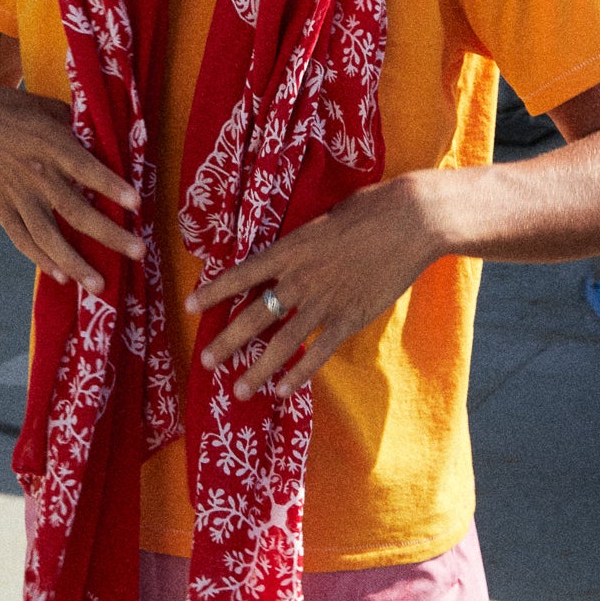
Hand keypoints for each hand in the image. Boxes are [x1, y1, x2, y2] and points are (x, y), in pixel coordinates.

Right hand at [0, 78, 141, 290]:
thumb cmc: (5, 108)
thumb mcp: (41, 107)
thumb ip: (72, 124)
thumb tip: (105, 136)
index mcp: (49, 142)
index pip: (85, 168)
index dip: (110, 186)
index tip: (136, 204)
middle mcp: (35, 173)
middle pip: (75, 210)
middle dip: (109, 234)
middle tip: (138, 252)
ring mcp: (15, 195)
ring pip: (49, 236)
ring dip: (76, 262)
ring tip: (100, 285)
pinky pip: (22, 240)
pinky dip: (42, 259)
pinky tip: (62, 277)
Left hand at [186, 174, 443, 400]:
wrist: (410, 221)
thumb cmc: (369, 210)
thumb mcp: (324, 220)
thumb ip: (302, 243)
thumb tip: (289, 255)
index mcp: (290, 249)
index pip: (241, 275)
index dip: (213, 292)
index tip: (189, 306)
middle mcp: (300, 279)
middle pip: (253, 316)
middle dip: (226, 342)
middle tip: (205, 361)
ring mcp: (324, 302)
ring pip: (281, 343)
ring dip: (258, 370)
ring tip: (239, 389)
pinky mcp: (349, 319)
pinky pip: (317, 353)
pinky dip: (298, 374)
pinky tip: (283, 390)